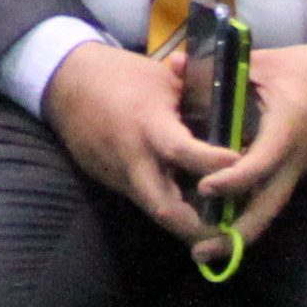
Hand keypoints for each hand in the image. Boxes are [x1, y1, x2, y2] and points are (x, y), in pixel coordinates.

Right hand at [39, 40, 225, 242]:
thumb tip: (237, 118)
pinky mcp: (107, 180)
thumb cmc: (122, 74)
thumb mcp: (165, 78)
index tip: (241, 163)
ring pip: (152, 208)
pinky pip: (140, 197)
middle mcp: (131, 158)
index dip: (212, 162)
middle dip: (195, 227)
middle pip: (164, 207)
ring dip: (182, 220)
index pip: (182, 151)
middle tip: (226, 232)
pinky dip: (163, 201)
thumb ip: (197, 100)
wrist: (66, 81)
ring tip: (214, 223)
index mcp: (148, 125)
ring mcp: (116, 174)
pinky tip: (184, 200)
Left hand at [183, 38, 306, 250]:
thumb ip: (219, 67)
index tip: (204, 188)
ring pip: (268, 210)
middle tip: (199, 253)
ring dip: (238, 233)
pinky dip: (246, 214)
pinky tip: (218, 223)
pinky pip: (270, 199)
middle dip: (235, 237)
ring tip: (203, 251)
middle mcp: (294, 160)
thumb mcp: (267, 63)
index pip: (261, 165)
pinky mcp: (295, 173)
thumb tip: (174, 63)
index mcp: (288, 131)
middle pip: (267, 210)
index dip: (233, 181)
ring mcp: (297, 171)